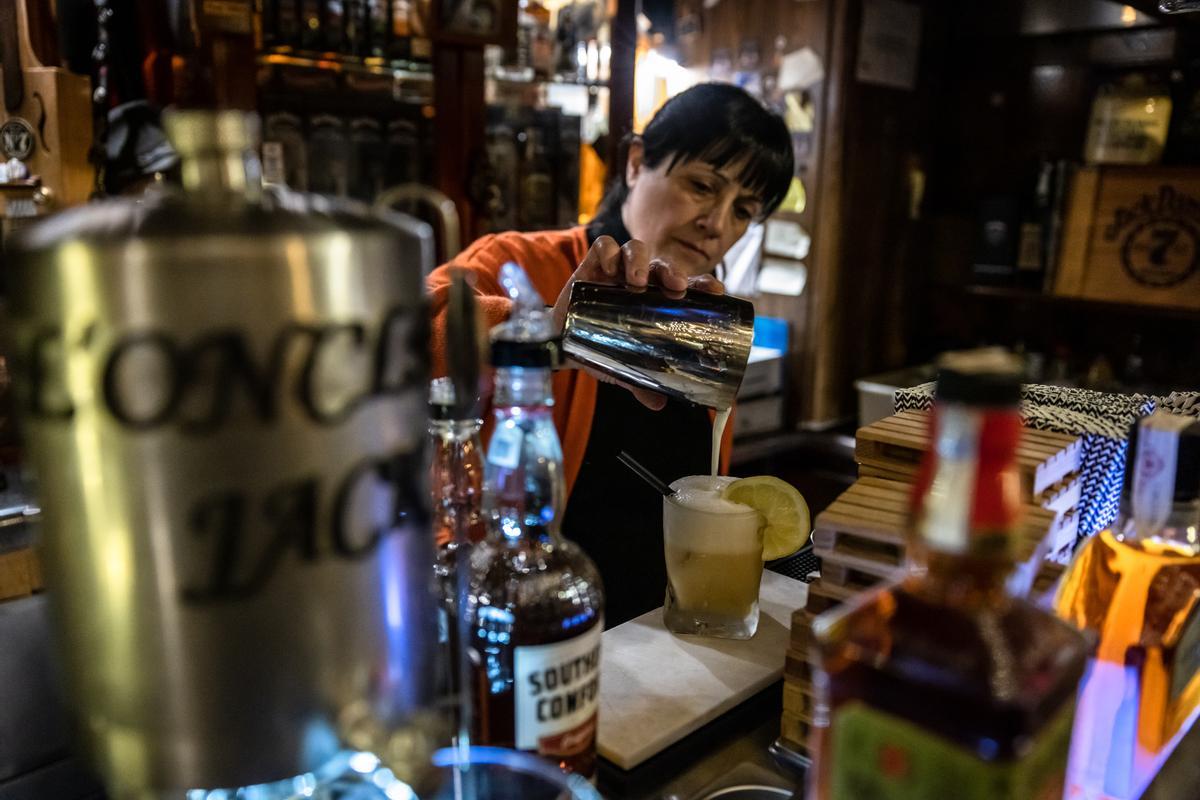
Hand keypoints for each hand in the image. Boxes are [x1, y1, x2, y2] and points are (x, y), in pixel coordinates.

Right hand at [551, 236, 726, 409]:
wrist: (560, 342)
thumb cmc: (598, 348)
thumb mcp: (621, 367)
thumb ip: (640, 382)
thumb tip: (659, 404)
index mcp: (656, 301)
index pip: (687, 286)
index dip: (703, 284)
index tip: (715, 291)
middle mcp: (640, 282)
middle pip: (662, 266)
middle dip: (671, 271)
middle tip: (675, 287)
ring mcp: (616, 271)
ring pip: (635, 250)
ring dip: (640, 261)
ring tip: (635, 282)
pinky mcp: (591, 265)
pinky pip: (603, 246)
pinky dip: (608, 252)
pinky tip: (607, 268)